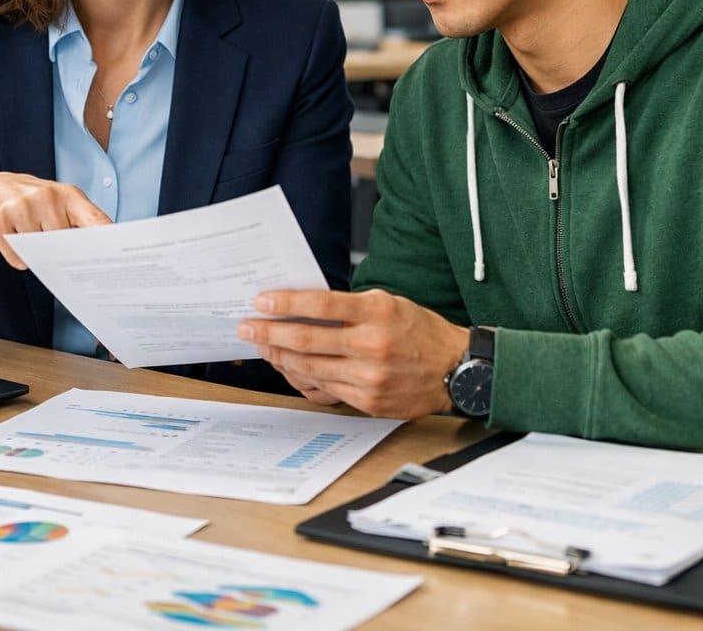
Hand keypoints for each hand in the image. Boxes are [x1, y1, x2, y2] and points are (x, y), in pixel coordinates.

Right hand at [0, 172, 109, 269]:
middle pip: (64, 246)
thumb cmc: (35, 201)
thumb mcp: (61, 202)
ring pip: (39, 254)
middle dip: (62, 252)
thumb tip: (100, 256)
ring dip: (36, 253)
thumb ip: (82, 222)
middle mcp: (45, 197)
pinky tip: (14, 237)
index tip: (117, 260)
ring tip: (28, 231)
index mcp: (68, 195)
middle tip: (56, 247)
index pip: (96, 221)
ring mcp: (20, 208)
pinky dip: (18, 257)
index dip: (108, 241)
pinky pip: (18, 258)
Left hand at [237, 288, 469, 418]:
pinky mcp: (367, 402)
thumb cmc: (420, 331)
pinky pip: (324, 390)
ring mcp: (369, 378)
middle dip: (269, 334)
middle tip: (248, 328)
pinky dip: (302, 378)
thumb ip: (349, 307)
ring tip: (264, 347)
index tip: (261, 301)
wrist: (454, 369)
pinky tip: (290, 368)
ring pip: (310, 368)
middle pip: (307, 340)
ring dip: (280, 358)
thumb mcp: (389, 304)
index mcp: (377, 313)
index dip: (285, 303)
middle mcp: (372, 346)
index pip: (320, 304)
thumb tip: (304, 308)